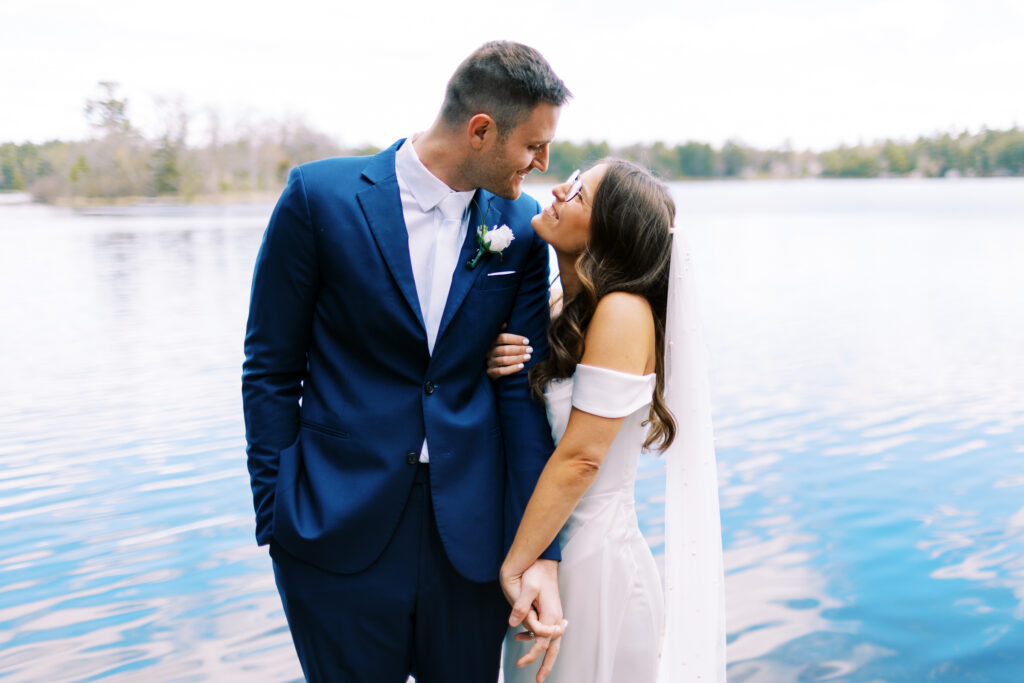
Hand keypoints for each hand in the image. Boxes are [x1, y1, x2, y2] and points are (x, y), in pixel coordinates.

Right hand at [486, 324, 532, 378]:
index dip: (515, 339)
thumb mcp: (498, 341)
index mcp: (490, 341)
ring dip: (517, 358)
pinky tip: (522, 366)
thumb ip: (501, 332)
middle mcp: (488, 352)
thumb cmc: (498, 351)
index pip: (502, 338)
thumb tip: (505, 322)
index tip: (527, 341)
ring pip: (504, 360)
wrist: (490, 368)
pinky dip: (512, 369)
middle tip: (530, 349)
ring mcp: (489, 362)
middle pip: (504, 350)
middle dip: (519, 349)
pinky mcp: (490, 373)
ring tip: (528, 357)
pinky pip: (501, 371)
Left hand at [501, 559, 566, 681]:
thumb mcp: (528, 587)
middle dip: (546, 665)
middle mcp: (555, 617)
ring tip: (526, 662)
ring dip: (539, 652)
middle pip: (553, 647)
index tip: (519, 663)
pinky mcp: (548, 610)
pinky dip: (533, 637)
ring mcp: (553, 614)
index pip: (542, 643)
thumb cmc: (536, 572)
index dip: (531, 655)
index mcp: (551, 615)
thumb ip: (522, 606)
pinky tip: (520, 637)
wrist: (542, 560)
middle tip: (539, 679)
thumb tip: (513, 624)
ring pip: (549, 640)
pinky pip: (543, 629)